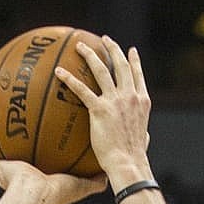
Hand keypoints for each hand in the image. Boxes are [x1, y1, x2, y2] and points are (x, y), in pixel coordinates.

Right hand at [0, 138, 104, 203]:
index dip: (46, 158)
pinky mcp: (0, 170)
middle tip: (22, 131)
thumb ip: (93, 182)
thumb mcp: (79, 186)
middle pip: (23, 159)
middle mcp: (25, 178)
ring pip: (2, 157)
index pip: (44, 166)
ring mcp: (11, 174)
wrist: (34, 196)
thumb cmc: (56, 193)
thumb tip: (108, 177)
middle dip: (22, 149)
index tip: (49, 147)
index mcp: (42, 181)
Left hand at [54, 37, 152, 185]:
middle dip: (113, 49)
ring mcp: (115, 101)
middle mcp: (130, 96)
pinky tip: (59, 72)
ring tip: (80, 46)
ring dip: (90, 54)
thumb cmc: (134, 157)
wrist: (128, 164)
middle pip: (121, 65)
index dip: (134, 61)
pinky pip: (81, 90)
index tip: (131, 50)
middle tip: (105, 40)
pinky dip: (69, 79)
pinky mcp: (100, 109)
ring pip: (101, 70)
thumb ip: (142, 131)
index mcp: (142, 102)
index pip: (138, 75)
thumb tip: (143, 135)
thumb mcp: (143, 139)